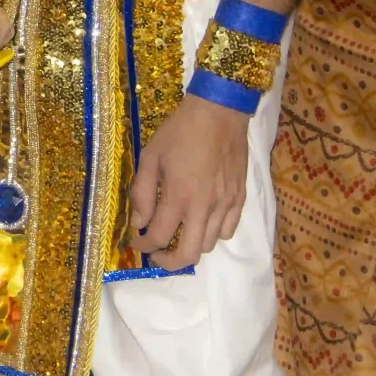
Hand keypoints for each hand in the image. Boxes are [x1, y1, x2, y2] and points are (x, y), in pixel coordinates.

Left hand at [128, 94, 250, 269]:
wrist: (218, 114)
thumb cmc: (179, 132)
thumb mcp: (150, 157)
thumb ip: (142, 192)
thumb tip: (139, 222)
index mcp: (178, 197)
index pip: (159, 238)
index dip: (143, 246)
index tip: (136, 242)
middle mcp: (204, 208)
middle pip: (189, 255)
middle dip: (168, 262)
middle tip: (156, 253)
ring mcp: (226, 206)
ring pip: (209, 246)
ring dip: (189, 246)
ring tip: (177, 234)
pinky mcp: (240, 200)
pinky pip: (227, 231)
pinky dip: (211, 234)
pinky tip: (200, 221)